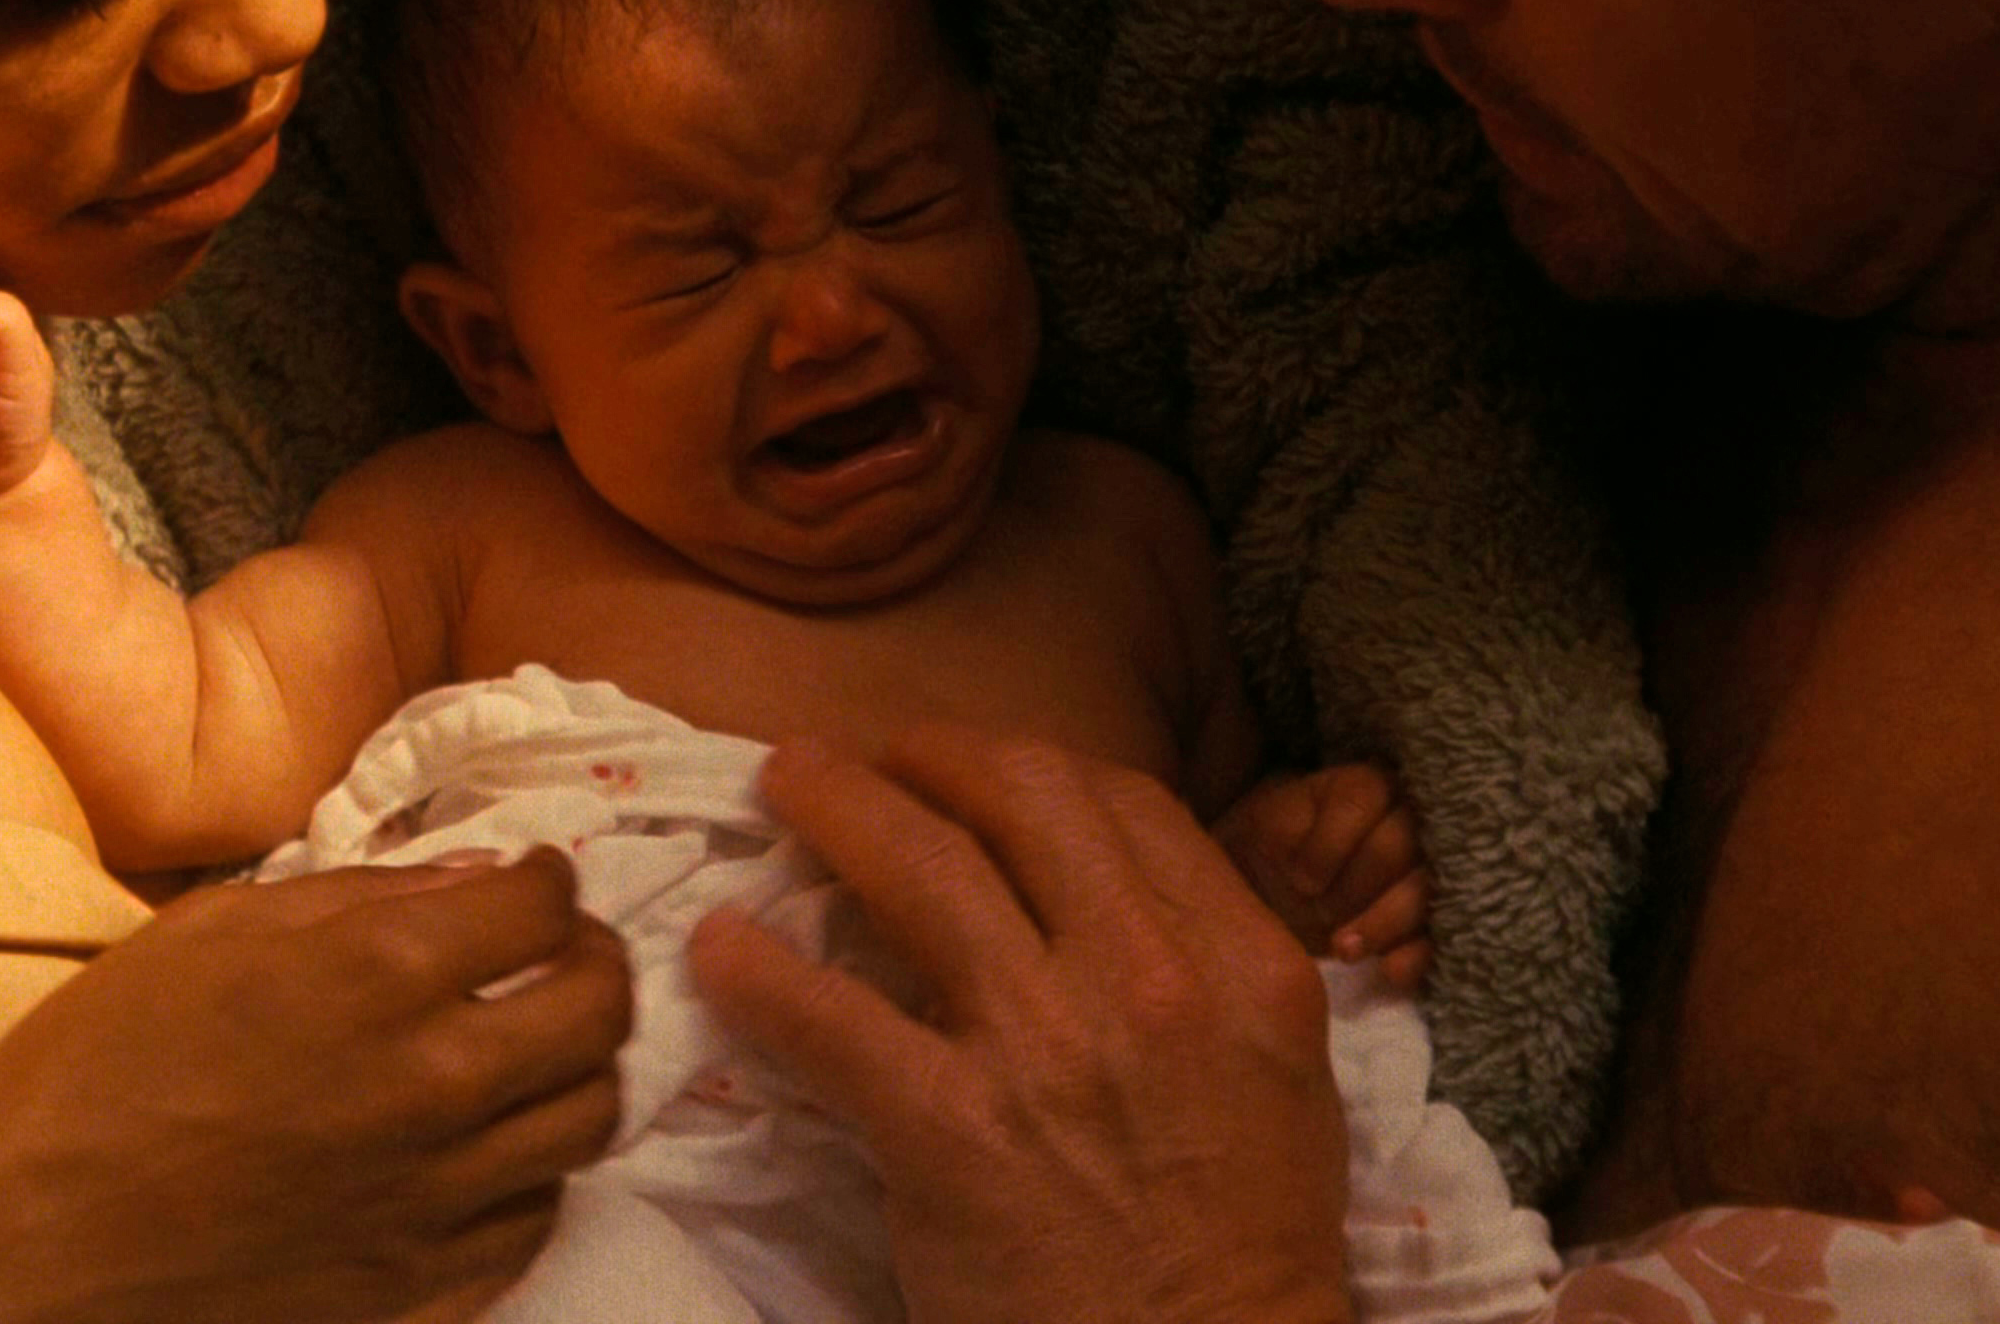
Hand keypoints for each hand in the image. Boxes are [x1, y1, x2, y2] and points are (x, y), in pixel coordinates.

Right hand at [0, 855, 630, 1321]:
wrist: (24, 1232)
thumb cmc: (98, 1066)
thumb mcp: (219, 930)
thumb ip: (364, 896)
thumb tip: (478, 878)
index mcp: (382, 976)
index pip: (547, 907)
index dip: (550, 881)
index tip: (536, 882)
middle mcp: (433, 1086)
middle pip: (600, 1011)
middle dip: (595, 962)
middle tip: (566, 954)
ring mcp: (435, 1198)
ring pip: (591, 1119)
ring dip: (578, 1069)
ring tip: (539, 1050)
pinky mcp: (420, 1287)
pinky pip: (535, 1220)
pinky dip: (531, 1174)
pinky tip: (491, 1149)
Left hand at [687, 728, 1352, 1323]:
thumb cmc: (1246, 1245)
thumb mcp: (1278, 1074)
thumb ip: (1203, 966)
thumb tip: (1103, 891)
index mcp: (1239, 962)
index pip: (1127, 805)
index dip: (1037, 767)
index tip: (978, 772)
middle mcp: (1149, 980)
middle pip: (1023, 798)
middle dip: (932, 754)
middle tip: (873, 757)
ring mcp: (1045, 1049)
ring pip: (921, 867)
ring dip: (837, 805)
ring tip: (786, 783)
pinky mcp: (948, 1132)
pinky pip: (828, 1017)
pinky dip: (759, 969)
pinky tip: (721, 947)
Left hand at [1216, 763, 1431, 990]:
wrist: (1282, 892)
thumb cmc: (1275, 852)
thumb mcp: (1264, 830)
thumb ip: (1283, 831)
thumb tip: (1309, 874)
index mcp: (1366, 786)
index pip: (1362, 797)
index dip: (1329, 844)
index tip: (1300, 880)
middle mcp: (1409, 817)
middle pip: (1398, 845)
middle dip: (1355, 887)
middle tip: (1318, 912)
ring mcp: (1428, 868)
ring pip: (1426, 889)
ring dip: (1384, 924)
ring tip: (1343, 950)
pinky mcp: (1434, 918)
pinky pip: (1440, 935)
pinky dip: (1417, 955)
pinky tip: (1389, 971)